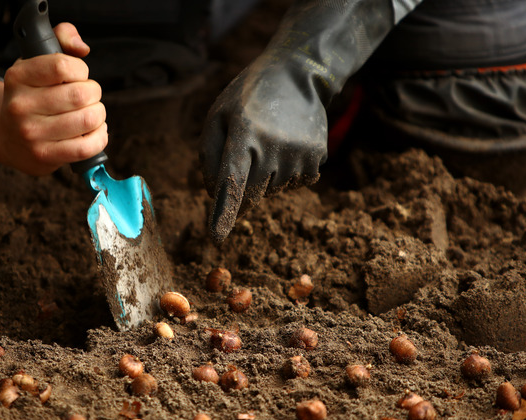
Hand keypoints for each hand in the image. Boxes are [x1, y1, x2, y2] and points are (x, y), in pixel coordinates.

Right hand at [0, 22, 106, 175]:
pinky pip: (87, 147)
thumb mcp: (36, 61)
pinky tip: (95, 131)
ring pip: (88, 119)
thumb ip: (60, 39)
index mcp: (18, 77)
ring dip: (98, 114)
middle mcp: (20, 106)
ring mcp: (31, 134)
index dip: (81, 69)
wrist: (6, 136)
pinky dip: (100, 137)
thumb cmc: (31, 94)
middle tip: (88, 96)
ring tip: (90, 113)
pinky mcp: (44, 156)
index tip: (79, 74)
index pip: (63, 66)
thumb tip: (82, 48)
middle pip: (81, 94)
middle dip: (94, 93)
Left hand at [200, 61, 327, 243]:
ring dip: (265, 176)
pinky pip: (292, 185)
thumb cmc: (246, 99)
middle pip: (249, 195)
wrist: (297, 75)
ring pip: (270, 192)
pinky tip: (287, 146)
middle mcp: (273, 146)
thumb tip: (216, 199)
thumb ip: (209, 158)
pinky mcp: (316, 160)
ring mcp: (299, 154)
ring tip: (270, 139)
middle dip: (242, 188)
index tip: (217, 237)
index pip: (231, 181)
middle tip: (247, 154)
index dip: (224, 212)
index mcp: (243, 133)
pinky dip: (285, 174)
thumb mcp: (217, 117)